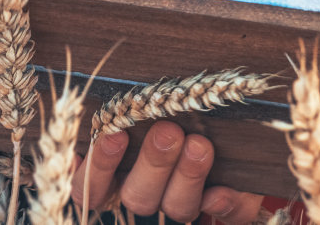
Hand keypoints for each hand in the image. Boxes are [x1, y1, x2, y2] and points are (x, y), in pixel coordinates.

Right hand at [71, 121, 265, 223]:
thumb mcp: (140, 106)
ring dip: (188, 177)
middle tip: (168, 131)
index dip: (99, 167)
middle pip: (137, 196)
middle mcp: (146, 193)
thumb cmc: (168, 106)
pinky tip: (222, 191)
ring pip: (176, 206)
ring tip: (199, 146)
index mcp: (117, 175)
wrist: (227, 127)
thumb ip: (117, 111)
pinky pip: (227, 214)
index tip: (113, 135)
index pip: (92, 187)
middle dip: (153, 163)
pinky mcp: (224, 207)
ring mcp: (182, 202)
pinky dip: (225, 204)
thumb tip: (93, 121)